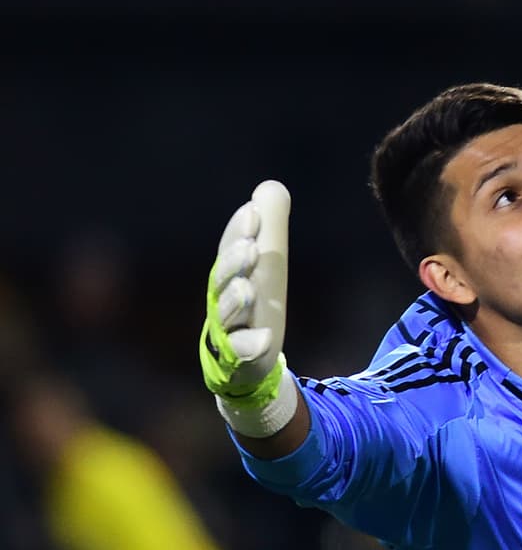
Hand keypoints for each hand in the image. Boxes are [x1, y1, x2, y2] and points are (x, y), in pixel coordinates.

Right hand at [199, 180, 297, 435]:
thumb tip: (271, 188)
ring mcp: (227, 332)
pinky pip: (242, 353)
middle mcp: (222, 300)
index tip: (253, 212)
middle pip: (222, 279)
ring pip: (225, 315)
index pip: (230, 248)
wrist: (244, 361)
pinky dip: (251, 345)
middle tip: (251, 248)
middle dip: (234, 262)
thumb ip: (269, 229)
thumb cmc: (251, 305)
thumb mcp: (263, 266)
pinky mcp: (239, 359)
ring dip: (236, 301)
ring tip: (248, 289)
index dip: (239, 230)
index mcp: (229, 275)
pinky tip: (264, 339)